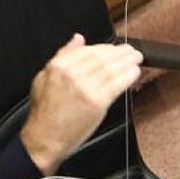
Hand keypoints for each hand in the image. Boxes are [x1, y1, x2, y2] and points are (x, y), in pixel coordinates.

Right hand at [20, 34, 142, 174]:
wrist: (44, 139)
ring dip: (128, 62)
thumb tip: (77, 39)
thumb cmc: (44, 115)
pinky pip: (117, 84)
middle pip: (102, 57)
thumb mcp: (43, 78)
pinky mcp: (97, 101)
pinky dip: (128, 76)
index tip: (113, 48)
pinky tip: (134, 73)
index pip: (88, 50)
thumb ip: (62, 56)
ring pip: (112, 68)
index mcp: (59, 66)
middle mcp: (72, 74)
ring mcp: (86, 87)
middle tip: (130, 51)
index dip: (105, 48)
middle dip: (120, 52)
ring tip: (136, 59)